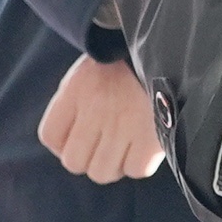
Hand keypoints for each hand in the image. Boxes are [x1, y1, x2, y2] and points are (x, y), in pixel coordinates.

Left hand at [39, 54, 164, 182]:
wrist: (171, 48)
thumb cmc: (129, 64)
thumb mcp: (91, 72)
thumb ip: (75, 104)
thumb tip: (68, 146)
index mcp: (76, 88)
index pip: (51, 136)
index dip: (63, 144)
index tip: (80, 137)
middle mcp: (96, 108)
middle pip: (74, 162)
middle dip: (89, 158)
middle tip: (106, 144)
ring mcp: (123, 125)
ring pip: (102, 173)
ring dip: (114, 165)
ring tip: (127, 145)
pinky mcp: (151, 138)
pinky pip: (135, 170)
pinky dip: (139, 163)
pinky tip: (145, 145)